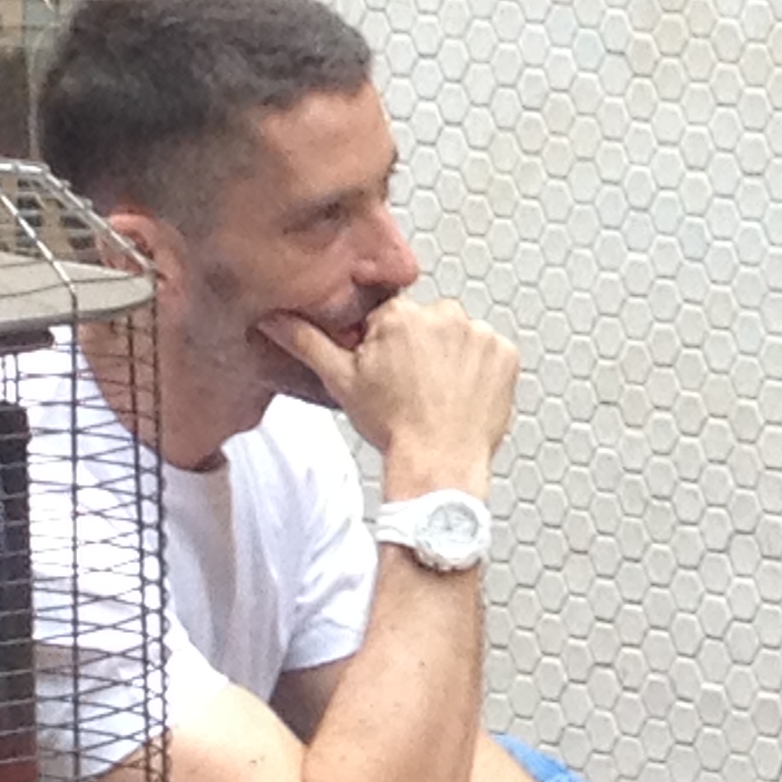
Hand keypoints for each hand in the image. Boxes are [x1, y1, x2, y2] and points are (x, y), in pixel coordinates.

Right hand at [263, 296, 517, 495]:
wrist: (440, 465)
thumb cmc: (395, 428)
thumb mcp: (341, 382)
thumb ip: (306, 341)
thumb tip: (275, 319)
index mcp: (400, 315)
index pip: (389, 315)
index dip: (385, 344)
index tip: (387, 370)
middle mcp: (443, 316)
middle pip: (427, 323)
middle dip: (420, 347)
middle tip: (412, 387)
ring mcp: (479, 335)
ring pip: (459, 336)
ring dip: (451, 357)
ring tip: (438, 394)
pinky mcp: (506, 355)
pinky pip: (489, 353)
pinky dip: (480, 370)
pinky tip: (462, 394)